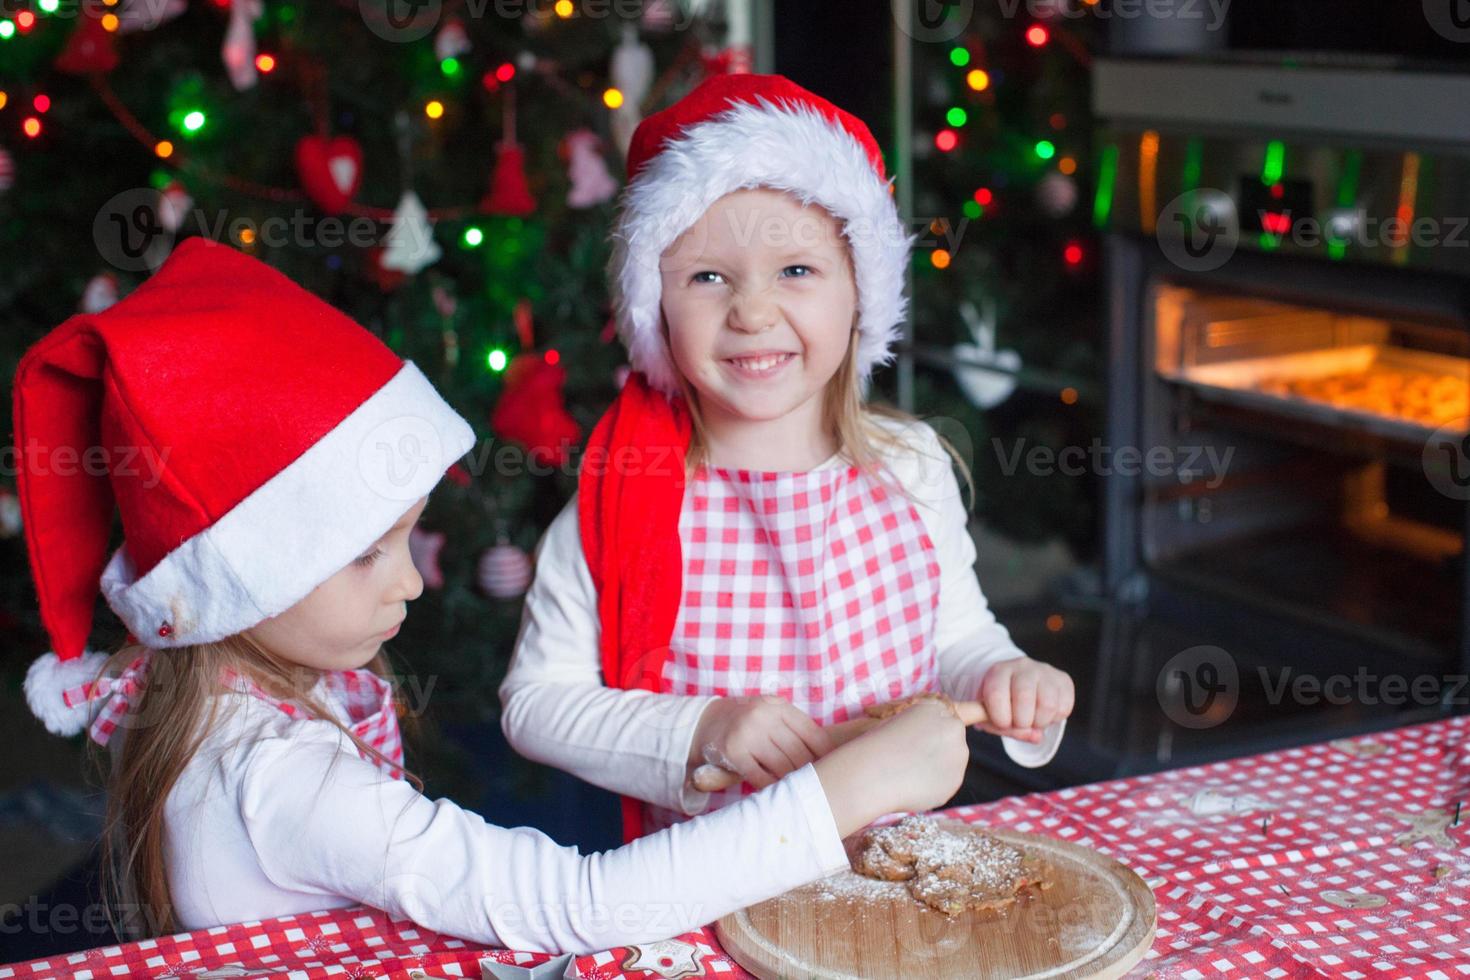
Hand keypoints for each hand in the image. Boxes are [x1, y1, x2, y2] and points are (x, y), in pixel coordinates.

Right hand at [688, 695, 834, 790]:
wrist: (707, 721)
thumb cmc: (750, 722)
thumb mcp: (772, 714)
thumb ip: (795, 728)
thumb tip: (829, 754)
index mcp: (779, 706)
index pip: (813, 735)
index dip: (825, 756)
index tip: (832, 770)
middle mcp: (764, 716)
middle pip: (799, 753)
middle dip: (809, 772)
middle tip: (816, 786)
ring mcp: (748, 733)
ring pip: (783, 767)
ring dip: (792, 781)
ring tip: (799, 791)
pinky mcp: (734, 752)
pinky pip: (760, 777)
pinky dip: (771, 786)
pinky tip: (776, 791)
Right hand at [813, 698, 969, 836]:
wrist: (871, 771)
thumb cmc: (875, 743)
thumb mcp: (894, 719)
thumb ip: (921, 725)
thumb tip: (935, 731)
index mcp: (936, 708)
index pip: (964, 710)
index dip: (953, 722)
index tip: (957, 726)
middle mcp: (953, 728)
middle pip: (953, 739)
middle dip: (939, 749)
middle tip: (911, 757)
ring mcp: (957, 756)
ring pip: (951, 762)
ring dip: (936, 768)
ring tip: (908, 772)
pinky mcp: (955, 781)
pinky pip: (946, 783)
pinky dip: (933, 786)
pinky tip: (912, 784)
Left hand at [976, 657, 1073, 743]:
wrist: (1017, 687)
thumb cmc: (1001, 704)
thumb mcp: (992, 717)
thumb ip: (1006, 729)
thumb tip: (1037, 737)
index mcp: (998, 671)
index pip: (996, 695)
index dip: (1000, 718)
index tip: (1002, 724)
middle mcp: (1022, 666)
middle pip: (1024, 698)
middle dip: (1022, 722)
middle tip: (1020, 723)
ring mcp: (1045, 671)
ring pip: (1048, 705)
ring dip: (1040, 723)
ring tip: (1033, 720)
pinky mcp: (1063, 680)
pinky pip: (1064, 707)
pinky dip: (1055, 719)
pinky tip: (1045, 714)